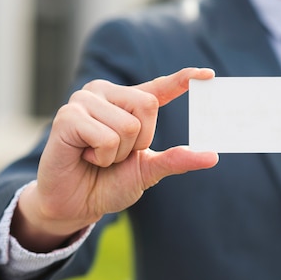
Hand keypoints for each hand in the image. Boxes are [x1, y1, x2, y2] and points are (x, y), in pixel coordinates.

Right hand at [13, 68, 217, 250]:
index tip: (208, 74)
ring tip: (96, 156)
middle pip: (147, 106)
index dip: (182, 79)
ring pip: (127, 125)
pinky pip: (106, 137)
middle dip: (139, 141)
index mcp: (126, 103)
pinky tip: (84, 156)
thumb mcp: (149, 170)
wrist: (75, 205)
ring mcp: (84, 101)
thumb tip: (213, 156)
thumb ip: (177, 160)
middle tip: (114, 154)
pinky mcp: (67, 116)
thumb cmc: (108, 183)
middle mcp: (105, 93)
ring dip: (116, 153)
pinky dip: (101, 156)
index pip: (159, 88)